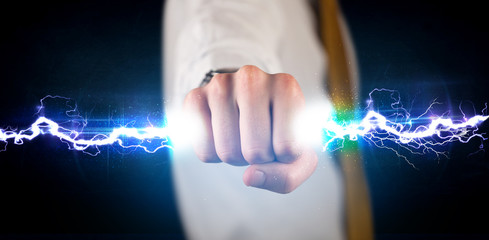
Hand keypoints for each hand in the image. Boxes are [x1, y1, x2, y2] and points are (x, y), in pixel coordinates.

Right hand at [183, 65, 317, 193]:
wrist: (248, 103)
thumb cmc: (277, 129)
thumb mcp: (296, 155)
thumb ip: (287, 176)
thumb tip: (249, 177)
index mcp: (286, 87)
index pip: (287, 148)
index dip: (285, 157)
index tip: (284, 139)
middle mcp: (252, 78)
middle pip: (256, 152)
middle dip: (258, 159)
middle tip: (260, 140)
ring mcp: (220, 85)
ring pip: (228, 152)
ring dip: (236, 158)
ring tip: (242, 136)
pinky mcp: (195, 97)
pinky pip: (204, 150)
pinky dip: (214, 154)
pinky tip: (222, 134)